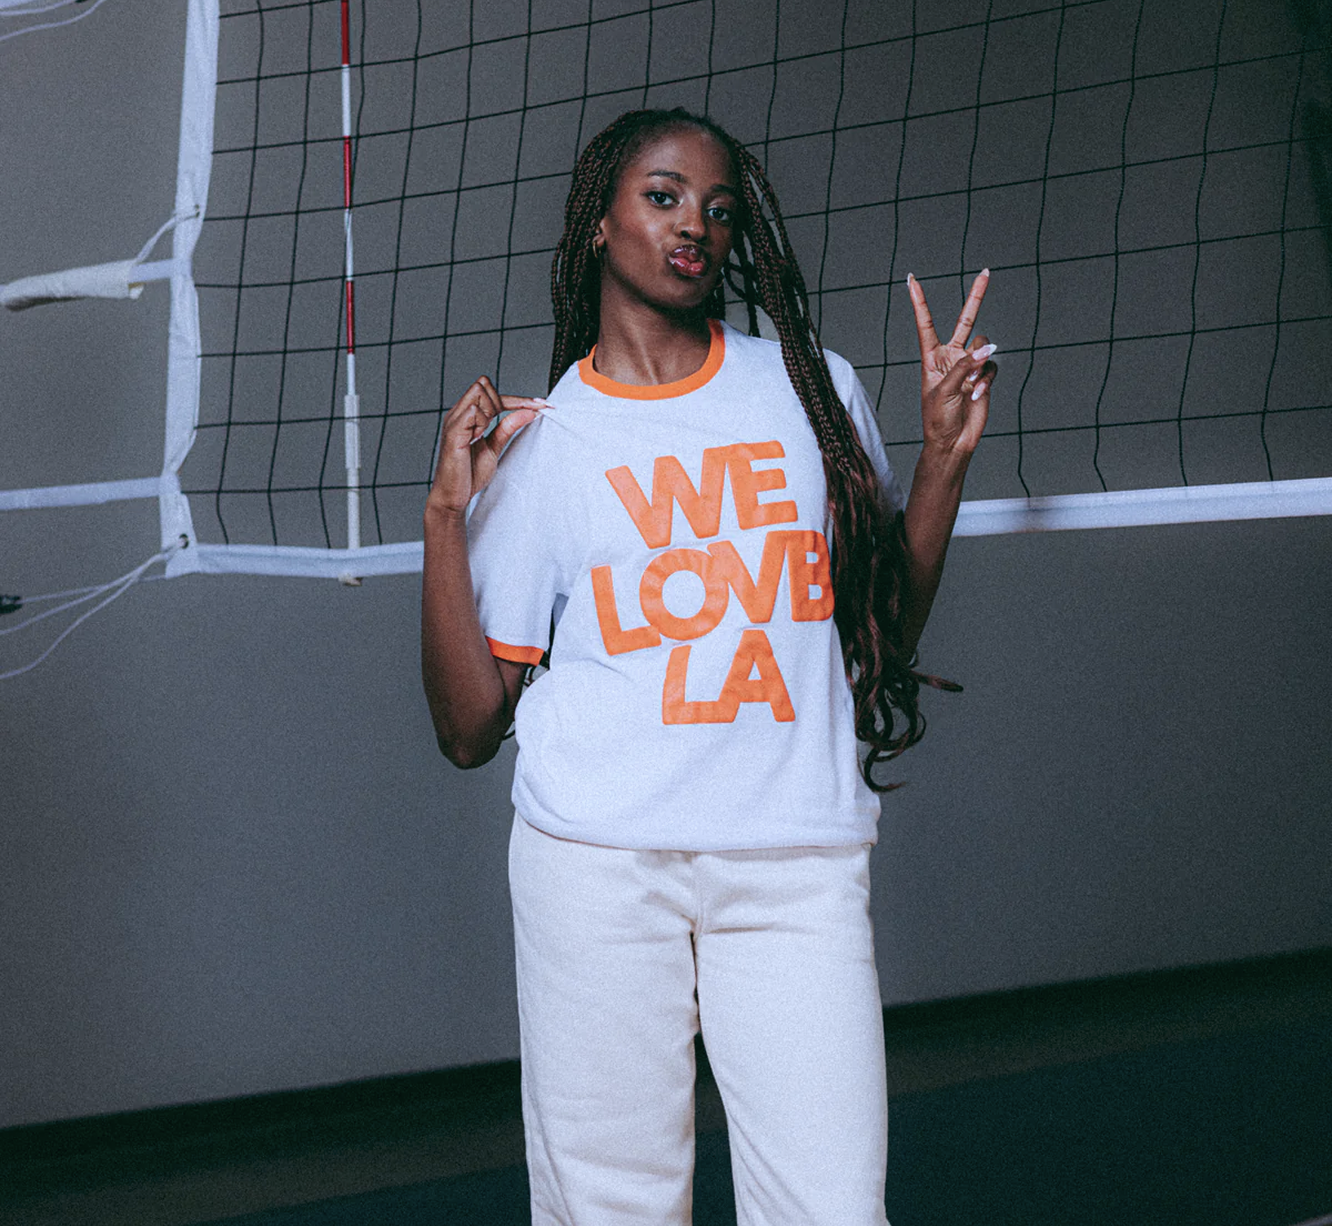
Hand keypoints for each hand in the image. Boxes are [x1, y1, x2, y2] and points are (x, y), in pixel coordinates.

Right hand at [427, 377, 544, 515]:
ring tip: (482, 434)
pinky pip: (471, 411)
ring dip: (490, 411)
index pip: (494, 393)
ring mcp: (454, 421)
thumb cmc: (469, 473)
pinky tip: (476, 438)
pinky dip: (481, 422)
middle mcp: (459, 413)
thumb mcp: (494, 447)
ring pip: (478, 392)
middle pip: (484, 384)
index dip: (520, 398)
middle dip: (503, 401)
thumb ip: (508, 428)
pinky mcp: (452, 432)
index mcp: (467, 415)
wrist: (453, 496)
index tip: (543, 404)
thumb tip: (529, 412)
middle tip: (500, 426)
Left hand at [907, 269, 996, 458]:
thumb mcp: (943, 390)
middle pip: (966, 320)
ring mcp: (969, 365)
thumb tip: (987, 348)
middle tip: (986, 272)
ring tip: (970, 386)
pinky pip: (992, 366)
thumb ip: (963, 366)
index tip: (911, 280)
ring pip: (984, 347)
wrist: (952, 441)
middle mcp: (951, 356)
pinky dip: (986, 379)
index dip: (919, 302)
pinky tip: (977, 395)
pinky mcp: (983, 376)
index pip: (926, 323)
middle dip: (977, 297)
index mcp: (931, 357)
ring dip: (979, 365)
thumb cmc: (937, 419)